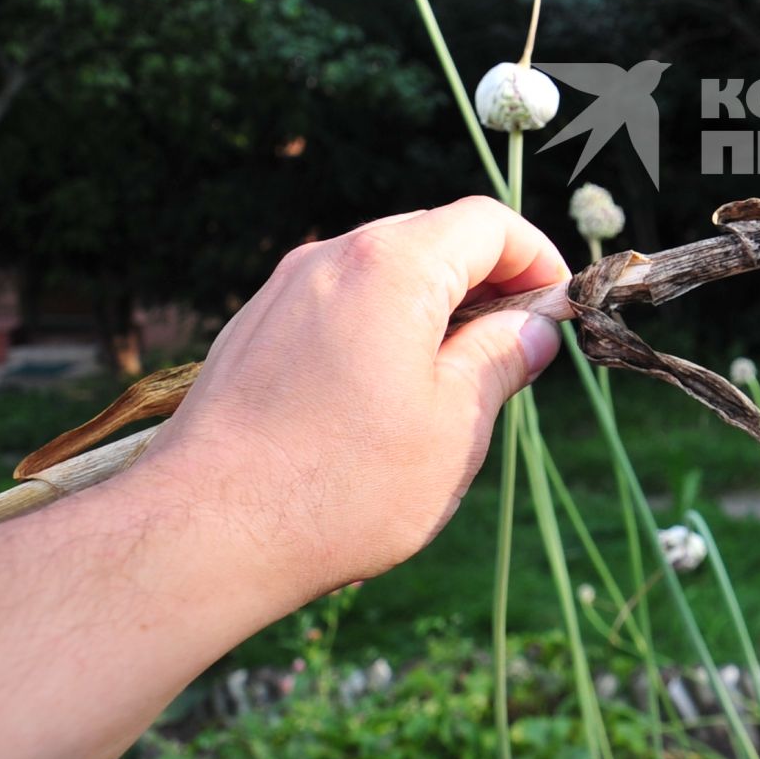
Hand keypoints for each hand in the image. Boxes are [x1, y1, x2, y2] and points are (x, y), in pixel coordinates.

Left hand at [141, 196, 567, 604]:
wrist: (200, 535)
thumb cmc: (339, 486)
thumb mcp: (455, 425)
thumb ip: (503, 358)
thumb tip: (533, 328)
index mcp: (393, 265)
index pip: (488, 223)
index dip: (538, 258)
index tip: (559, 310)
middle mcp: (331, 257)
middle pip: (434, 238)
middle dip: (489, 282)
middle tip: (519, 348)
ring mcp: (283, 291)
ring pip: (383, 272)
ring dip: (434, 307)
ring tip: (456, 380)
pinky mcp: (252, 330)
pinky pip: (337, 303)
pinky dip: (380, 326)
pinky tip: (384, 397)